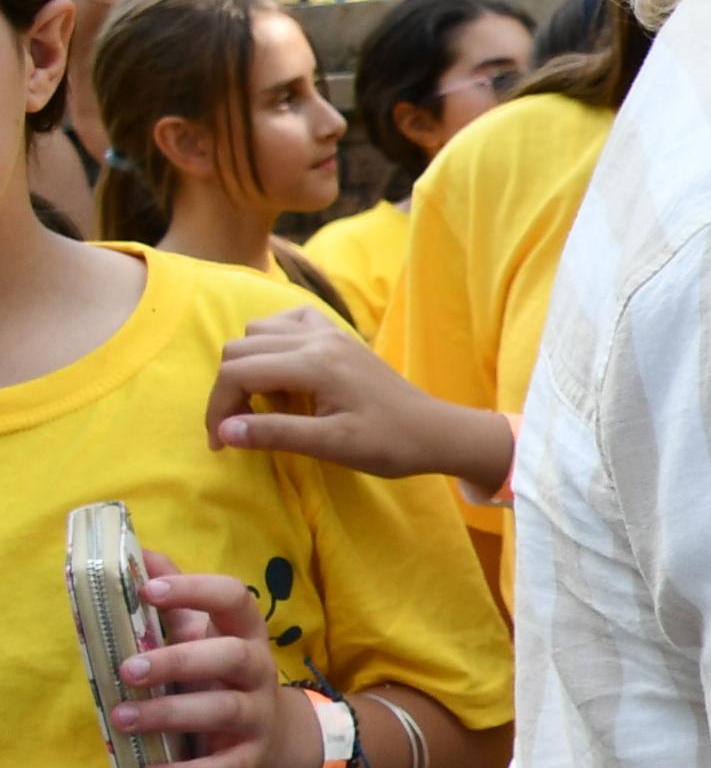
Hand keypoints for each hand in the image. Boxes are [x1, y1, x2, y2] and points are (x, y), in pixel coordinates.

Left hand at [103, 555, 313, 767]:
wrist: (282, 742)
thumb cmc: (225, 680)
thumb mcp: (208, 639)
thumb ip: (177, 602)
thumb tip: (138, 553)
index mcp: (244, 635)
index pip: (233, 600)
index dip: (194, 592)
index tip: (148, 590)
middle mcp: (257, 671)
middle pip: (230, 656)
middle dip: (178, 660)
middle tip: (127, 669)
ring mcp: (257, 717)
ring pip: (223, 710)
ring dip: (170, 714)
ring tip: (122, 720)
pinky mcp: (250, 761)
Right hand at [210, 307, 513, 483]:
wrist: (436, 431)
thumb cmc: (390, 443)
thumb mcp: (332, 445)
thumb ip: (276, 433)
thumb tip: (223, 431)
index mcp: (314, 362)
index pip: (237, 372)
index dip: (218, 408)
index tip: (220, 443)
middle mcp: (318, 337)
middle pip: (240, 348)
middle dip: (228, 389)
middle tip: (240, 429)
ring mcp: (330, 331)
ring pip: (259, 331)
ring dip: (248, 365)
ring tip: (268, 404)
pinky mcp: (339, 336)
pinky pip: (288, 322)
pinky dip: (271, 344)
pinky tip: (283, 374)